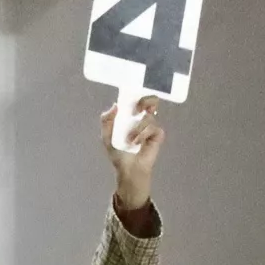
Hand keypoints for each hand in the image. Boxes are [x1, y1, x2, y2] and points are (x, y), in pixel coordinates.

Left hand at [102, 96, 163, 210]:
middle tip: (138, 109)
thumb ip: (107, 120)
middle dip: (146, 101)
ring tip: (130, 141)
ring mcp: (152, 126)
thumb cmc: (118, 153)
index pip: (138, 99)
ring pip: (147, 117)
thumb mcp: (107, 136)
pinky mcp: (158, 135)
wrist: (128, 169)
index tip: (133, 96)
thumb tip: (114, 105)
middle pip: (151, 100)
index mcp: (131, 117)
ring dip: (137, 129)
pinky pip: (153, 128)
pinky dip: (143, 135)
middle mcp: (143, 119)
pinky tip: (137, 143)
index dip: (138, 95)